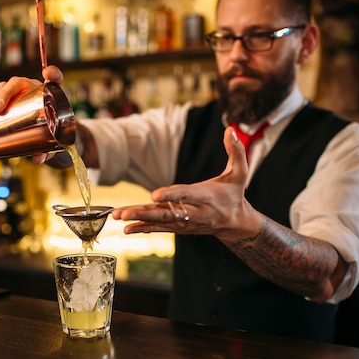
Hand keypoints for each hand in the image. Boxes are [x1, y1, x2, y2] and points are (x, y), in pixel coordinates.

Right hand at [0, 65, 64, 164]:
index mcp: (49, 94)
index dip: (53, 74)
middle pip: (19, 83)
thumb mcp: (51, 142)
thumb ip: (46, 150)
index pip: (55, 79)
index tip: (47, 74)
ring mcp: (20, 93)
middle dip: (6, 93)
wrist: (46, 130)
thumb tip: (37, 159)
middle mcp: (34, 89)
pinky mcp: (9, 100)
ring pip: (6, 87)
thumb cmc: (51, 133)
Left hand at [111, 127, 262, 242]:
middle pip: (168, 212)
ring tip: (119, 217)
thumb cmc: (234, 194)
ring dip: (138, 219)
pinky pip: (160, 228)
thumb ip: (236, 151)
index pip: (187, 194)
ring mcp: (186, 223)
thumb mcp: (240, 173)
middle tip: (124, 213)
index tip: (155, 194)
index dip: (172, 194)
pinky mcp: (180, 228)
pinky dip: (143, 228)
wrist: (235, 223)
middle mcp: (194, 212)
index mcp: (206, 196)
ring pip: (160, 221)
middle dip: (145, 213)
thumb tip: (231, 129)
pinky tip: (127, 228)